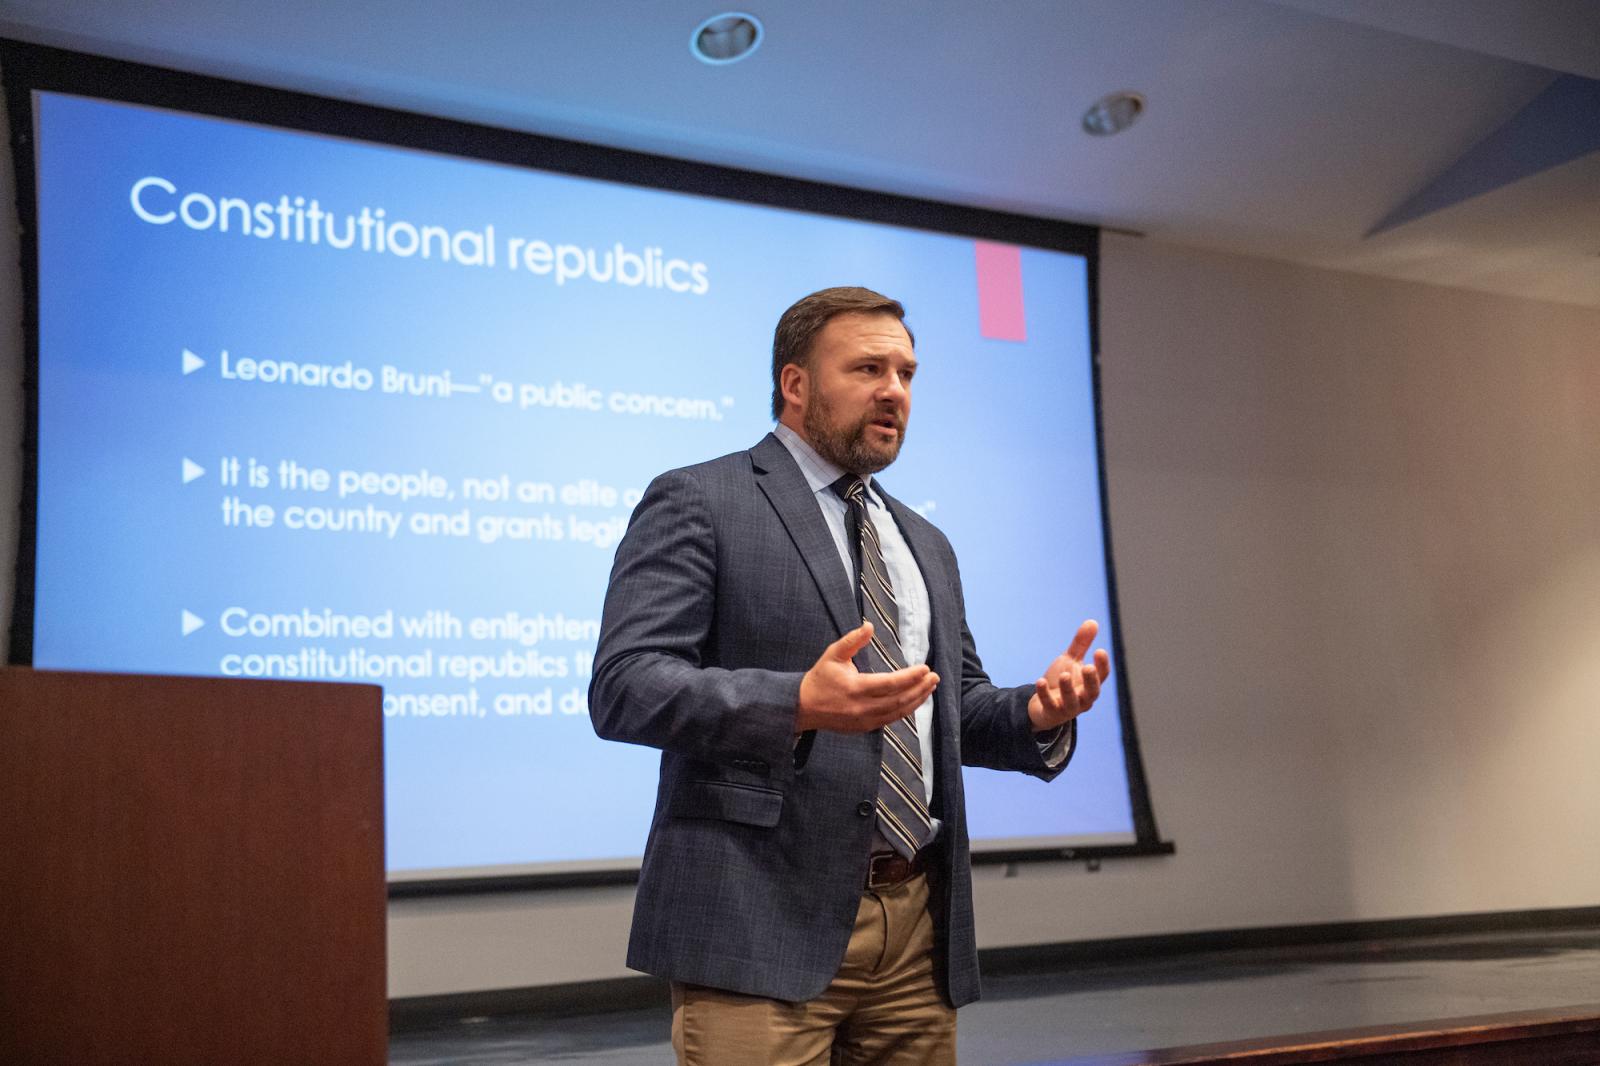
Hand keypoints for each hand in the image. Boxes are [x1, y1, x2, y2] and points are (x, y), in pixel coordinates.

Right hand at [795, 622, 939, 733]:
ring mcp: (865, 720)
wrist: (803, 707)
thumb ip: (852, 640)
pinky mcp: (865, 727)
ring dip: (917, 700)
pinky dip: (906, 710)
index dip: (910, 677)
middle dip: (920, 688)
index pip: (891, 684)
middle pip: (900, 700)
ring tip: (930, 687)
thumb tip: (869, 625)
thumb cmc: (820, 678)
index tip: (925, 668)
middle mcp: (863, 707)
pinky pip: (891, 719)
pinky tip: (915, 700)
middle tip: (934, 676)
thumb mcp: (833, 654)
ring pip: (898, 712)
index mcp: (856, 688)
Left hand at [1027, 619, 1111, 730]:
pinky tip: (1039, 681)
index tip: (1099, 650)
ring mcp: (1068, 708)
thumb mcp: (1070, 661)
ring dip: (1068, 688)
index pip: (1102, 676)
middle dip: (1091, 681)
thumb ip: (1081, 644)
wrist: (1043, 705)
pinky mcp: (1052, 713)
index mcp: (1090, 684)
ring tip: (1064, 675)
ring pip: (1072, 702)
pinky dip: (1044, 694)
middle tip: (1088, 667)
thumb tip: (1093, 621)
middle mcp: (1083, 698)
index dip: (1102, 665)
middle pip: (1092, 692)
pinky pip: (1049, 705)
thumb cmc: (1062, 682)